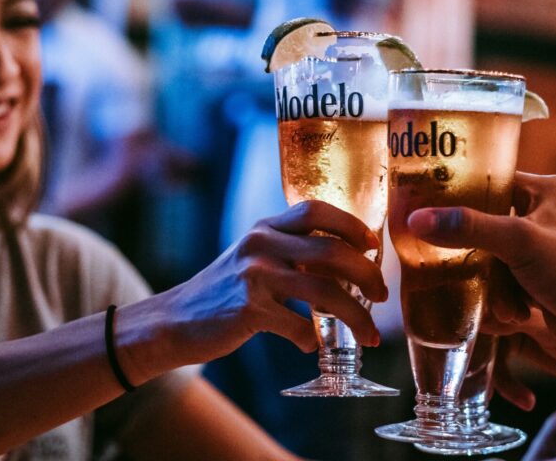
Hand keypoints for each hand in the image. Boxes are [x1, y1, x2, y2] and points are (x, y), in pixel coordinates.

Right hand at [118, 200, 387, 383]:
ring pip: (324, 292)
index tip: (373, 246)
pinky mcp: (249, 309)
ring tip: (370, 336)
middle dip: (367, 276)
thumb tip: (347, 266)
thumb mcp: (255, 258)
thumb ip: (292, 254)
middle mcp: (261, 243)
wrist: (174, 322)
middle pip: (332, 251)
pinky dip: (312, 340)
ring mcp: (254, 275)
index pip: (317, 211)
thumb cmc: (224, 292)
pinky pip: (298, 326)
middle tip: (382, 296)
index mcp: (266, 227)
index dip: (352, 225)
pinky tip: (311, 345)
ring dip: (356, 317)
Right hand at [407, 173, 555, 359]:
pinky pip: (506, 285)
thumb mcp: (520, 241)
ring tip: (503, 302)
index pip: (491, 180)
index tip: (427, 206)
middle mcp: (545, 216)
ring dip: (492, 284)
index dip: (460, 193)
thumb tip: (417, 219)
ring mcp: (544, 252)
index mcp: (546, 191)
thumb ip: (469, 228)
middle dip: (474, 252)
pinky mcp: (542, 284)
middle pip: (487, 224)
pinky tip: (508, 315)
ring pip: (494, 259)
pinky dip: (503, 299)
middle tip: (449, 262)